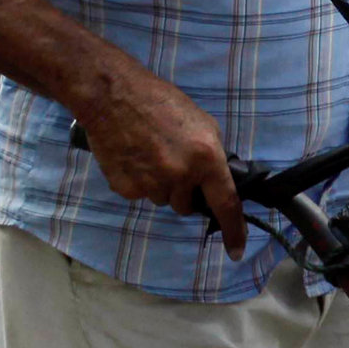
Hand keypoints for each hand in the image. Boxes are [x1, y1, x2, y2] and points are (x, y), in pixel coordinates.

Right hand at [78, 66, 246, 255]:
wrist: (112, 96)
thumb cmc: (161, 103)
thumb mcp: (202, 123)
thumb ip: (212, 156)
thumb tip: (216, 182)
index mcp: (206, 158)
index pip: (226, 204)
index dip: (234, 230)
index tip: (236, 251)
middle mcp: (181, 176)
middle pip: (188, 205)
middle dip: (184, 191)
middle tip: (172, 162)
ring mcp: (151, 185)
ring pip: (164, 200)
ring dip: (161, 185)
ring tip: (150, 154)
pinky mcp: (127, 189)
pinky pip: (140, 195)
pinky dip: (139, 181)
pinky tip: (133, 158)